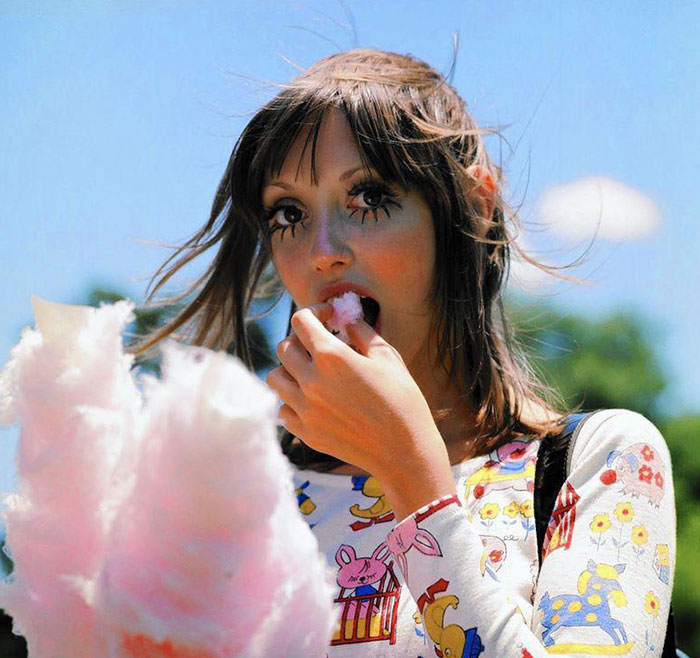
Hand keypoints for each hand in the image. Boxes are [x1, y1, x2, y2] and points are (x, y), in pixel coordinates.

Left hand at [264, 303, 451, 490]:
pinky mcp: (305, 432)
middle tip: (319, 345)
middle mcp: (311, 381)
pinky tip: (313, 400)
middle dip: (301, 340)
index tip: (327, 317)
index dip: (314, 312)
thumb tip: (347, 323)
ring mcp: (304, 409)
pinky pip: (283, 409)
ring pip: (275, 378)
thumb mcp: (389, 358)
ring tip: (311, 373)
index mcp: (331, 357)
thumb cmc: (402, 402)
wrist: (404, 452)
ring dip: (289, 370)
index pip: (301, 321)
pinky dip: (292, 401)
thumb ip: (363, 333)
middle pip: (284, 347)